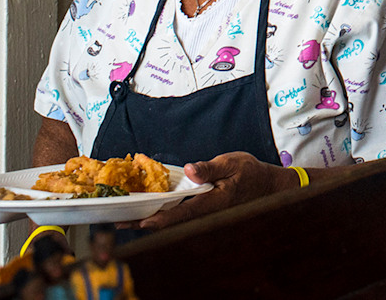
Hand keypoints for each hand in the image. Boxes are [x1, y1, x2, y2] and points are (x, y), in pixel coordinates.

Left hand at [134, 152, 296, 229]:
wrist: (266, 186)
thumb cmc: (250, 173)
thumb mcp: (231, 162)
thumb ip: (209, 168)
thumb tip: (189, 170)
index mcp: (213, 201)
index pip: (183, 213)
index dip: (161, 218)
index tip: (142, 221)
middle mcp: (206, 212)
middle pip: (172, 221)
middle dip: (146, 222)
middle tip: (119, 223)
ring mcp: (204, 213)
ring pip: (173, 220)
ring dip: (150, 219)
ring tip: (125, 219)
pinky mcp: (202, 210)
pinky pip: (179, 214)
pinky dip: (162, 213)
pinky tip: (147, 210)